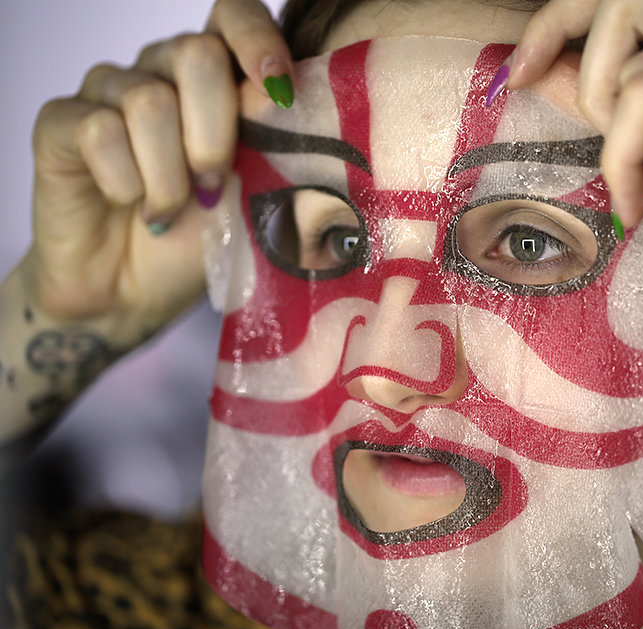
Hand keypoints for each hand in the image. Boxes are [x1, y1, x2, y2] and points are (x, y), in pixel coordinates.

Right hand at [25, 0, 292, 346]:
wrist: (138, 292)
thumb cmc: (204, 241)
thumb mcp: (256, 197)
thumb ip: (276, 148)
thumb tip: (287, 102)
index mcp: (216, 79)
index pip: (233, 14)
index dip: (256, 40)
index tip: (278, 91)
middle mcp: (161, 72)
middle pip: (196, 54)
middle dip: (216, 133)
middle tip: (214, 187)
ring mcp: (108, 92)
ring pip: (148, 101)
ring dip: (170, 175)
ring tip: (171, 211)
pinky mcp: (62, 124)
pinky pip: (99, 130)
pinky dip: (126, 183)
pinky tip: (132, 206)